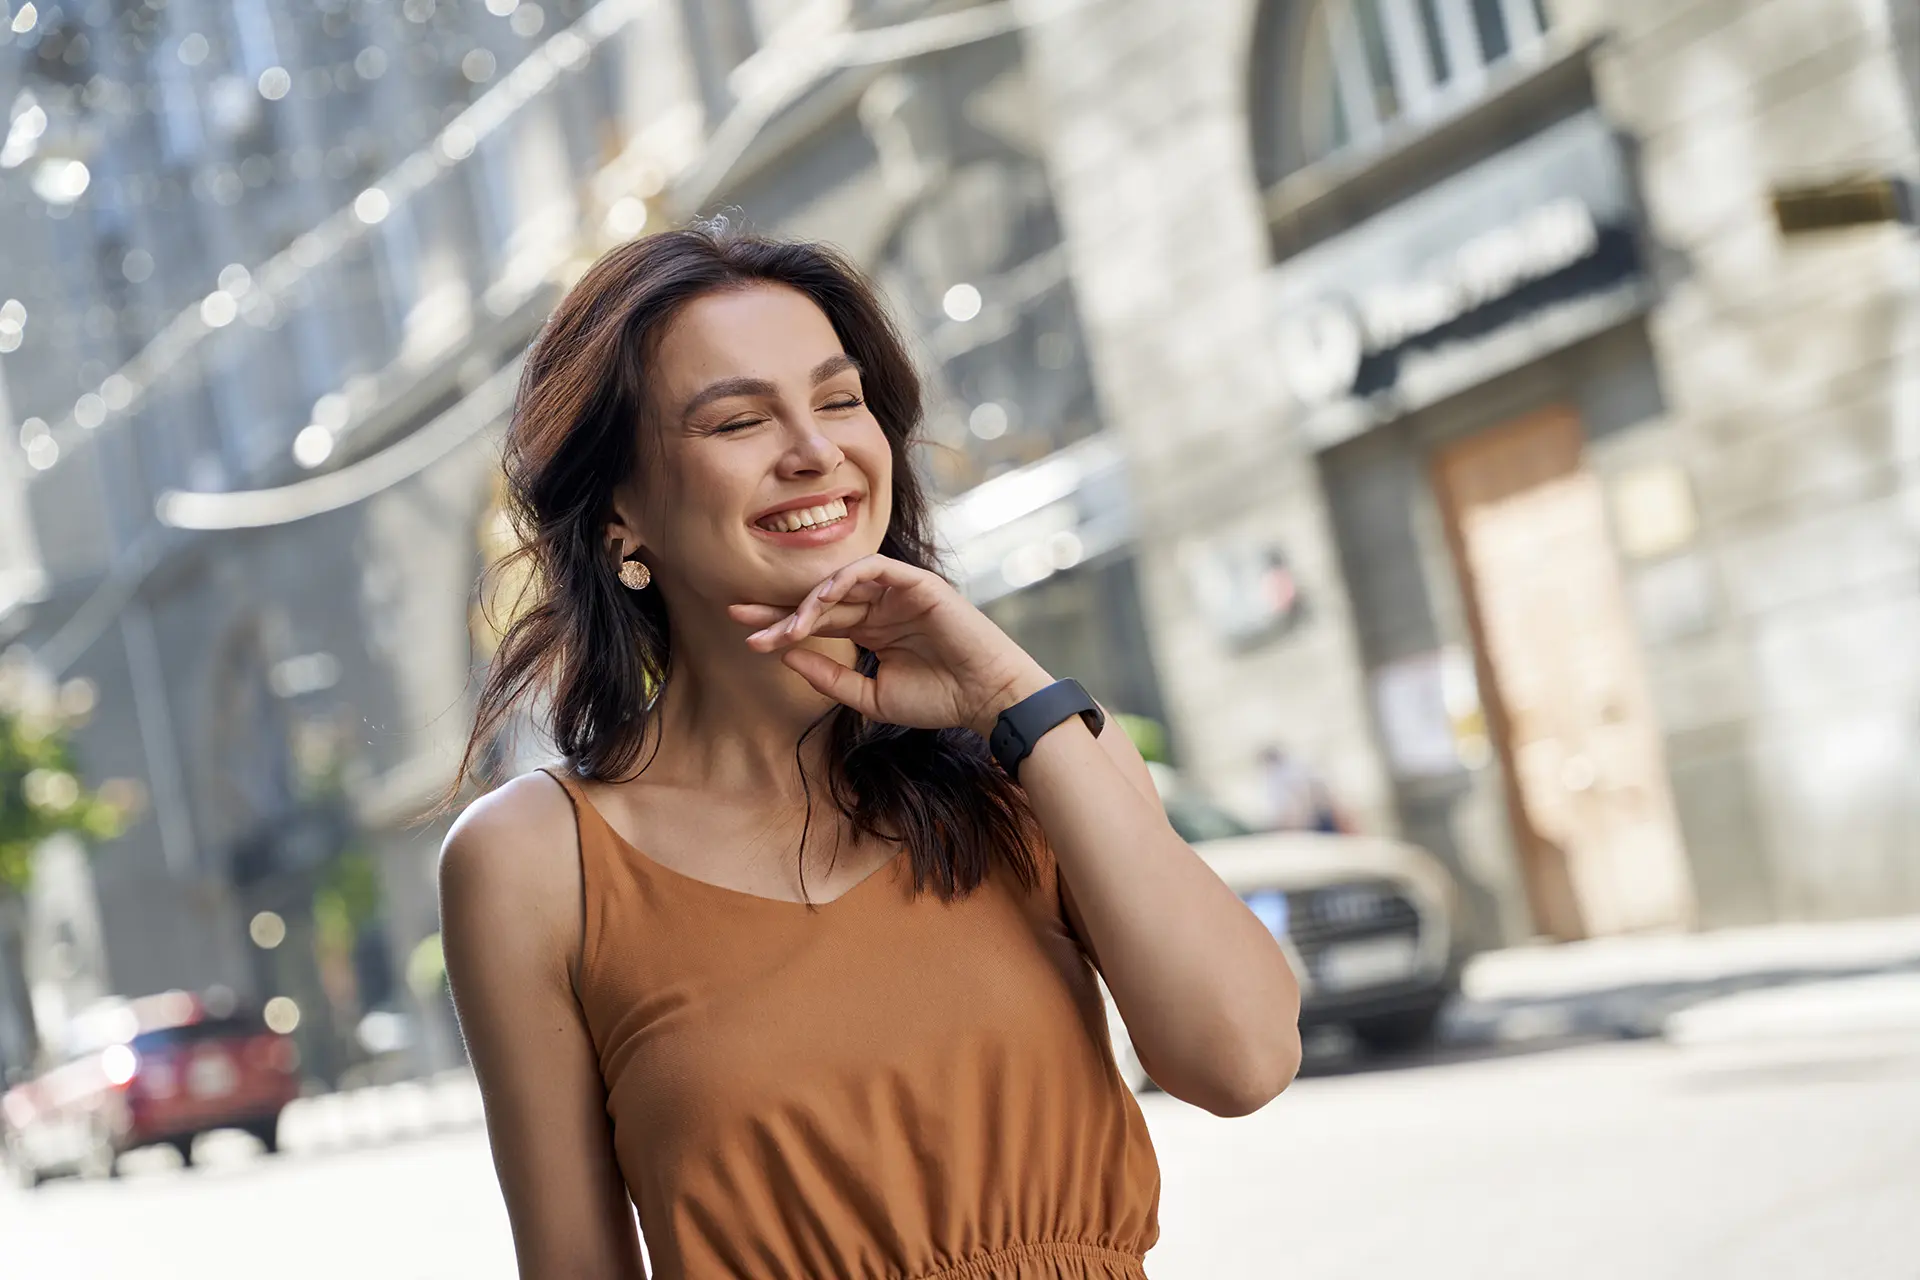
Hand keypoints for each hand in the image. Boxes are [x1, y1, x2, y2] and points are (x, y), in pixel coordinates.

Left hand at [729, 555, 1050, 735]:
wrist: (985, 698)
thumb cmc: (938, 699)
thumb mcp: (871, 697)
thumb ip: (830, 679)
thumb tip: (787, 658)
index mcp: (871, 629)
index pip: (817, 621)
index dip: (780, 626)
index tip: (744, 636)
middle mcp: (879, 606)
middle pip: (818, 600)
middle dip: (778, 610)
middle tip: (738, 616)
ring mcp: (896, 592)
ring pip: (839, 584)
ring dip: (807, 603)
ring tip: (783, 628)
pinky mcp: (915, 582)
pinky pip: (871, 569)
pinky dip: (842, 581)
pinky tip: (819, 604)